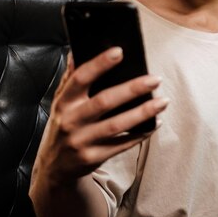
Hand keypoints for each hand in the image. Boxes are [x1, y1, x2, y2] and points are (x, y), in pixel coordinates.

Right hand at [35, 47, 168, 185]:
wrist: (54, 167)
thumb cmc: (65, 125)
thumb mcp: (62, 102)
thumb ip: (71, 78)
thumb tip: (78, 49)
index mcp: (64, 102)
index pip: (80, 78)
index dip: (99, 64)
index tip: (119, 51)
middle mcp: (71, 121)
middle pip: (104, 102)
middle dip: (132, 89)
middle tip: (155, 79)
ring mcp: (81, 141)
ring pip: (116, 125)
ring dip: (143, 112)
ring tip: (163, 101)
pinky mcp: (93, 158)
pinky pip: (122, 145)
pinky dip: (141, 134)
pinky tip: (156, 122)